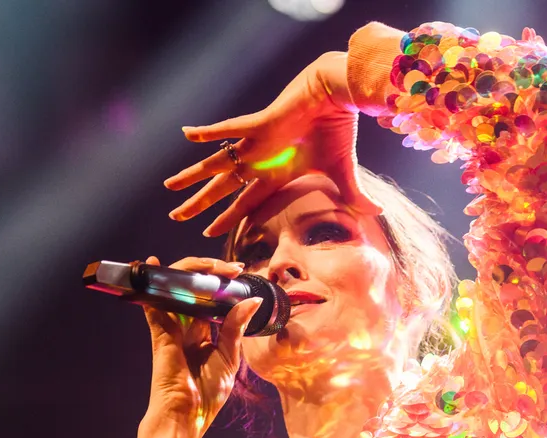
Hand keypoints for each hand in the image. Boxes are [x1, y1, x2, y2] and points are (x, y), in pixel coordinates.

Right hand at [137, 256, 261, 437]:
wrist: (187, 416)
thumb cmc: (206, 394)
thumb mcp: (229, 357)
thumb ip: (235, 327)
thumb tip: (252, 301)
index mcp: (201, 333)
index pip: (207, 298)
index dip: (220, 282)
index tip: (239, 272)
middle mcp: (184, 326)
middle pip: (191, 288)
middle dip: (210, 271)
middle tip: (232, 267)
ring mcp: (170, 327)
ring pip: (174, 289)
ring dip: (190, 270)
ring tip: (213, 264)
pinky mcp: (160, 332)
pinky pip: (153, 303)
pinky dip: (152, 284)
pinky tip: (152, 266)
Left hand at [163, 51, 382, 237]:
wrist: (339, 96)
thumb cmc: (339, 129)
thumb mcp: (343, 172)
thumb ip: (353, 195)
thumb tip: (377, 214)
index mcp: (276, 175)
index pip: (246, 203)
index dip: (228, 219)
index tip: (210, 233)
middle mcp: (261, 161)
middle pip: (223, 188)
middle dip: (200, 203)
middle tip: (176, 217)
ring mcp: (256, 144)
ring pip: (217, 164)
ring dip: (193, 175)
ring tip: (169, 187)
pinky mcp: (260, 125)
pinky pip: (229, 129)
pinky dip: (210, 133)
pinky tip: (187, 134)